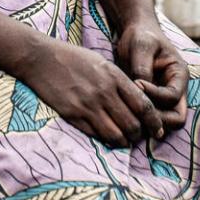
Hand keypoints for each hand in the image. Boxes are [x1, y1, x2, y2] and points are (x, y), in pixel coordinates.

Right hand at [15, 36, 163, 147]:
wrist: (41, 58)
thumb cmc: (73, 58)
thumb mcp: (102, 63)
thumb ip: (120, 82)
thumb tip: (139, 103)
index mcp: (114, 77)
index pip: (144, 105)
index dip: (154, 122)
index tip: (158, 130)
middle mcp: (104, 92)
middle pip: (133, 125)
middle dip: (139, 135)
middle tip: (138, 136)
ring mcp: (87, 105)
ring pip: (116, 135)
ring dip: (123, 141)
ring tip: (123, 140)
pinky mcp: (73, 115)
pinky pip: (96, 135)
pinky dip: (104, 139)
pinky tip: (105, 136)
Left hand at [116, 20, 188, 134]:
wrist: (136, 33)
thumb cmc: (142, 36)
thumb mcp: (142, 46)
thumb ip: (142, 68)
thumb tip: (140, 90)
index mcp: (179, 75)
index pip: (173, 97)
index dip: (155, 95)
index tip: (137, 83)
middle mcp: (176, 90)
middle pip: (176, 118)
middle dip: (157, 119)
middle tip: (134, 110)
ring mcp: (165, 98)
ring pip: (164, 122)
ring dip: (147, 121)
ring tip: (128, 110)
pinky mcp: (152, 102)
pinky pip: (150, 118)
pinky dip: (140, 119)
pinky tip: (125, 110)